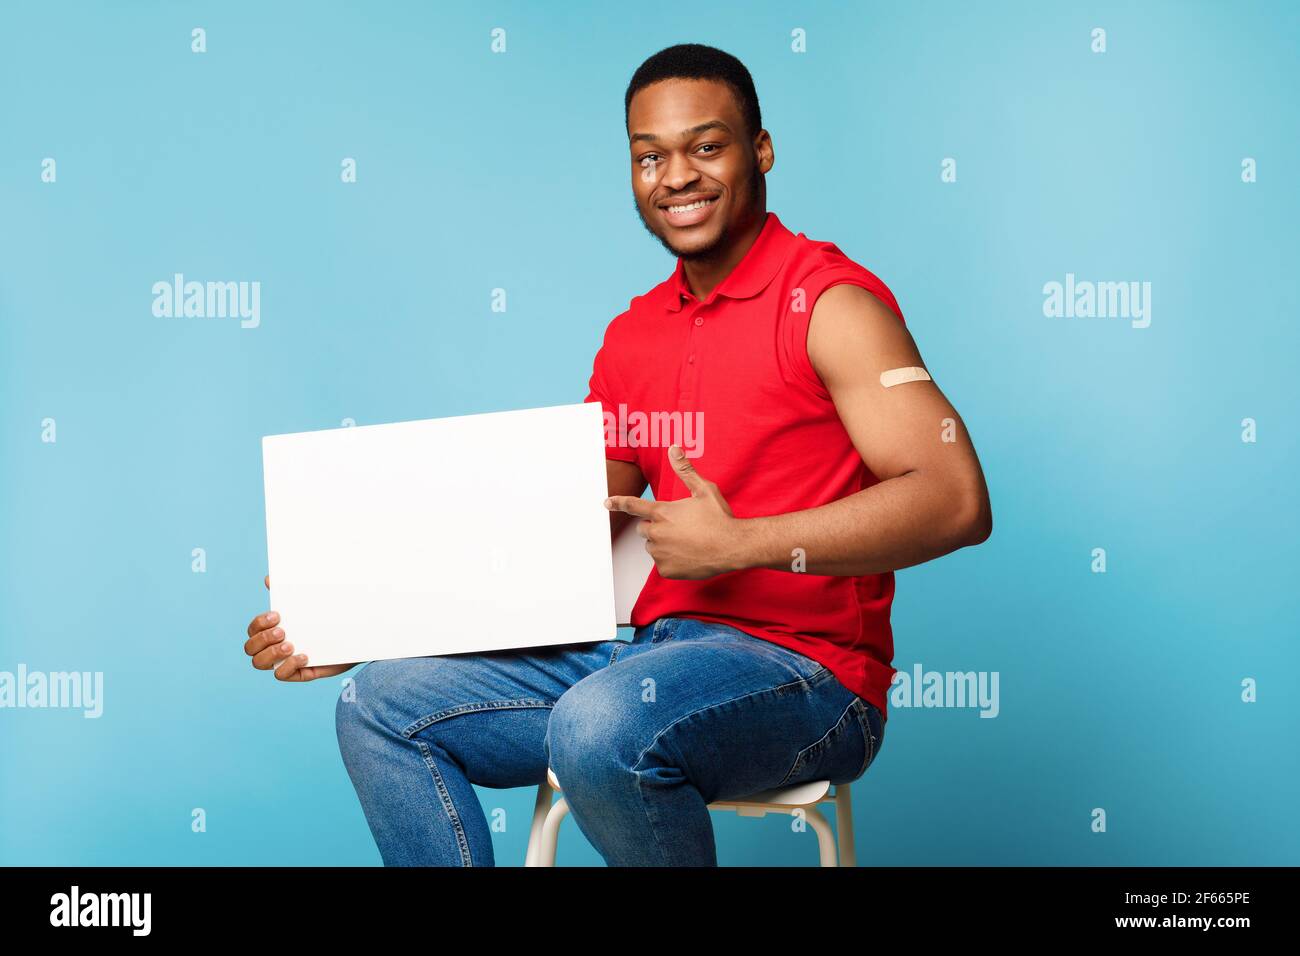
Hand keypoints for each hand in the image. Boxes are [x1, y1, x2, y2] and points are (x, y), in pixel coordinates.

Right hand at [244, 574, 356, 681]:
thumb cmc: (327, 617)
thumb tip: (269, 579)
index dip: (259, 623)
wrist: (354, 634)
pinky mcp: (298, 672)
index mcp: (273, 629)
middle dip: (263, 639)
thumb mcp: (309, 603)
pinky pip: (281, 675)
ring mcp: (284, 660)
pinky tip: (304, 656)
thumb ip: (289, 592)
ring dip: (271, 653)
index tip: (277, 616)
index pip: (253, 629)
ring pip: (259, 663)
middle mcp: (273, 646)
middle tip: (282, 632)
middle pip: (250, 648)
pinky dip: (289, 666)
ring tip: (290, 645)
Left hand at [604, 445, 744, 579]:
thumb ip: (685, 470)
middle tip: (678, 527)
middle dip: (655, 527)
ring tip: (687, 541)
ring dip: (663, 544)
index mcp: (662, 512)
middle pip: (643, 529)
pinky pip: (662, 564)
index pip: (633, 505)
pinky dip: (671, 560)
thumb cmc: (719, 518)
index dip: (618, 503)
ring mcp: (660, 553)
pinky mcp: (666, 569)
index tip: (607, 503)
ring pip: (652, 547)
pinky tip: (689, 555)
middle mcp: (657, 533)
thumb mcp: (703, 490)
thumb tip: (674, 448)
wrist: (733, 546)